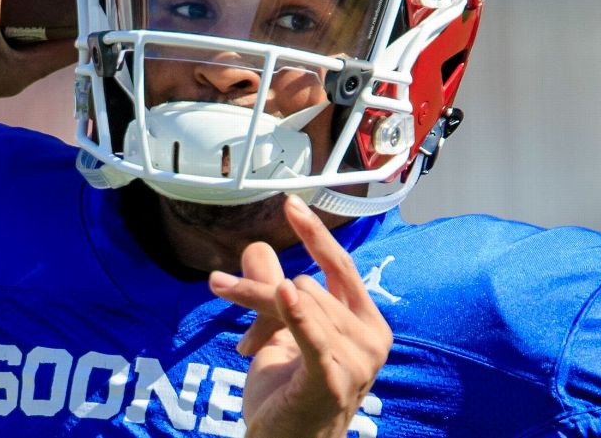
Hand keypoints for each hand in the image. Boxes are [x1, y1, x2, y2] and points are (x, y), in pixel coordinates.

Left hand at [208, 196, 392, 437]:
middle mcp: (371, 338)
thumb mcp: (279, 335)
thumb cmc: (290, 398)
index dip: (314, 234)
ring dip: (256, 314)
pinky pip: (311, 337)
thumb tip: (255, 250)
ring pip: (295, 303)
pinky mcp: (333, 380)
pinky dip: (299, 316)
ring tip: (246, 345)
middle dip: (261, 294)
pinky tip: (287, 294)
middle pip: (305, 283)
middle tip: (229, 306)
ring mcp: (358, 361)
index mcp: (366, 323)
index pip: (341, 266)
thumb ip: (272, 294)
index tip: (290, 203)